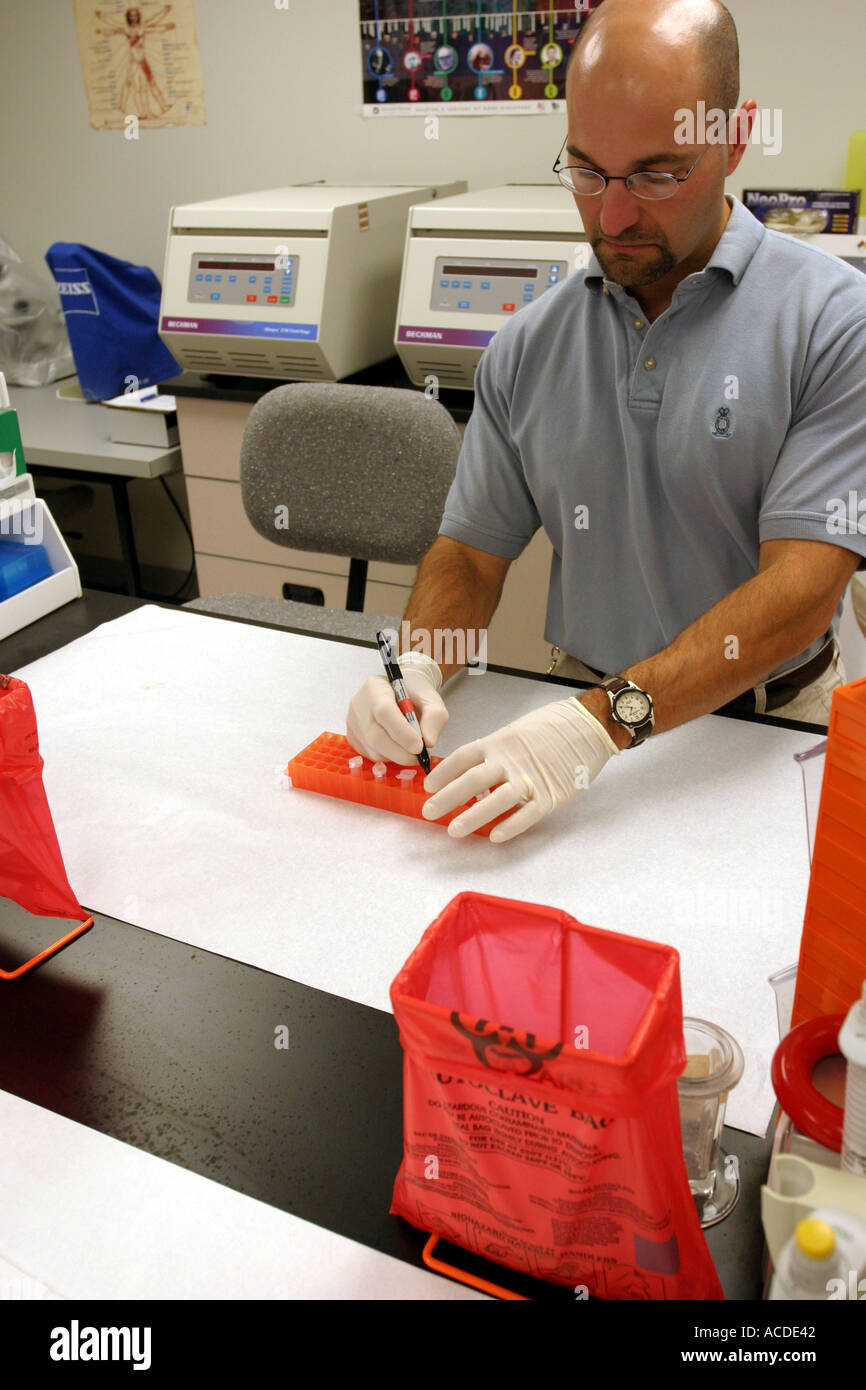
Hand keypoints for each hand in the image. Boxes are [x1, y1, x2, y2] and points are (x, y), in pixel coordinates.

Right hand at [347, 651, 448, 764]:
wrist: (400, 692)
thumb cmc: (415, 694)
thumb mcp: (432, 700)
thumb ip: (435, 717)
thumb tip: (429, 742)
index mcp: (376, 687)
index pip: (384, 712)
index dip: (402, 733)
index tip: (420, 747)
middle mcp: (359, 704)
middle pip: (375, 736)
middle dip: (401, 752)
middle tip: (420, 756)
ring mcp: (352, 722)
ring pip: (374, 749)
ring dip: (396, 755)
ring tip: (410, 746)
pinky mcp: (352, 737)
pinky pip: (370, 754)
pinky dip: (388, 756)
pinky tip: (397, 745)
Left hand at [421, 697, 618, 841]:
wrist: (588, 726)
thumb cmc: (551, 727)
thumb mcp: (516, 731)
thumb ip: (495, 752)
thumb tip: (473, 773)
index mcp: (499, 742)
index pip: (463, 757)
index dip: (443, 773)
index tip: (428, 787)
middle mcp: (510, 760)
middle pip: (473, 780)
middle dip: (448, 797)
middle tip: (429, 812)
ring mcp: (531, 778)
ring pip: (496, 800)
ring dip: (473, 816)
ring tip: (454, 830)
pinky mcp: (551, 795)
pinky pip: (527, 814)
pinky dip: (511, 826)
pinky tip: (495, 837)